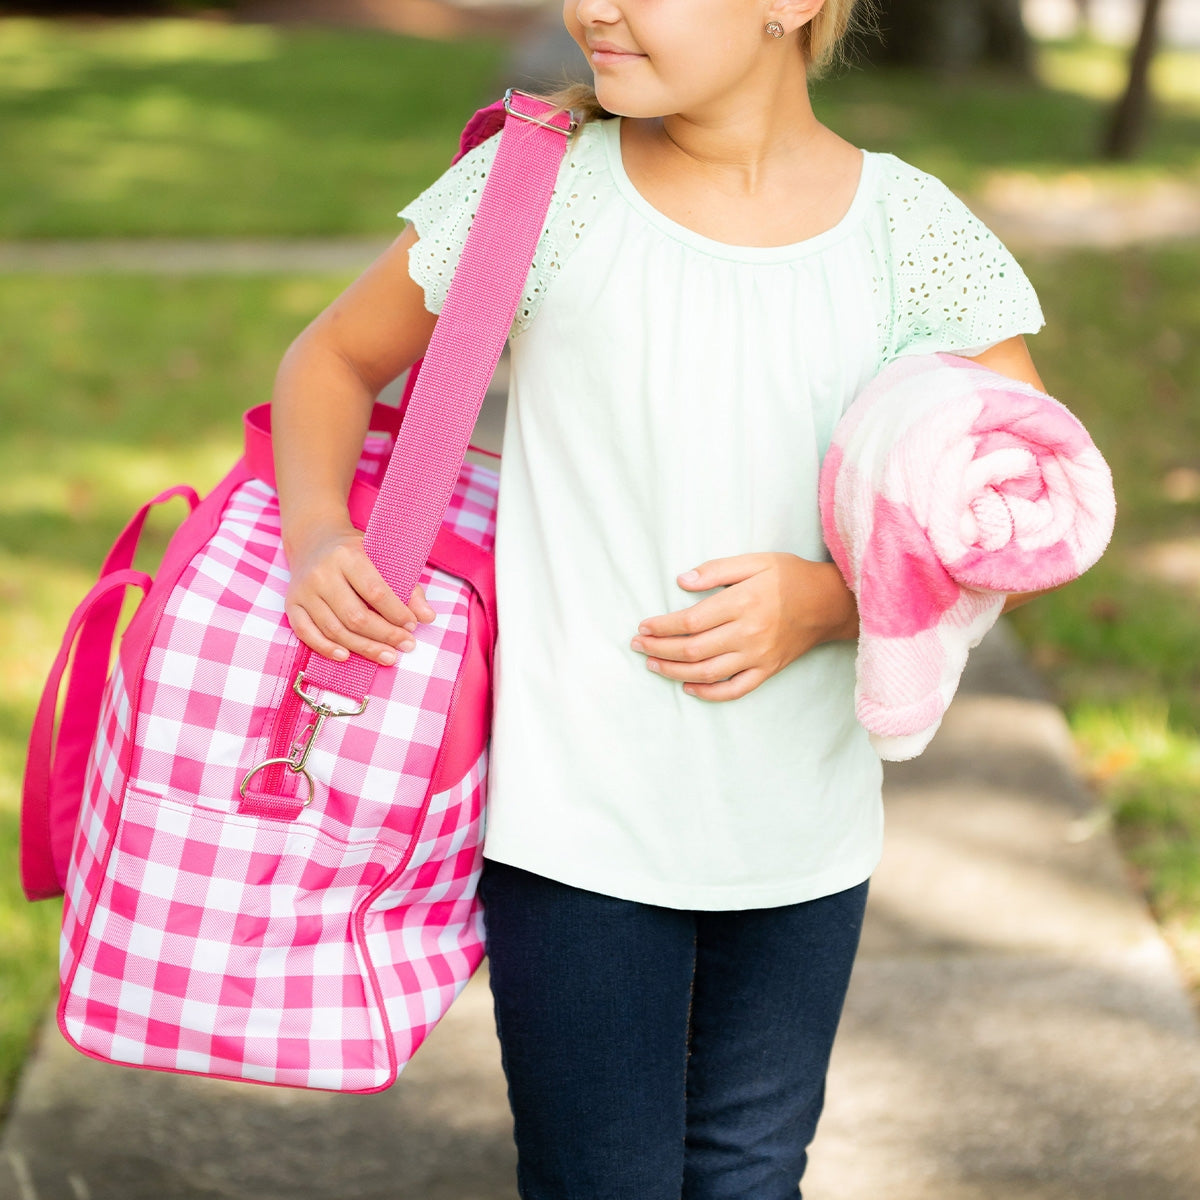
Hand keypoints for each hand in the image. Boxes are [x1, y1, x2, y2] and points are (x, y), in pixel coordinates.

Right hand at [284, 521, 435, 664]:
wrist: (313, 539)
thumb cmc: (354, 551)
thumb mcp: (382, 556)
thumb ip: (408, 586)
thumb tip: (428, 617)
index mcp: (348, 555)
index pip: (375, 592)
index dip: (396, 613)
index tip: (413, 626)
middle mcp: (322, 573)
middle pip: (355, 616)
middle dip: (384, 635)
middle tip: (406, 646)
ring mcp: (304, 590)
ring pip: (334, 629)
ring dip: (363, 648)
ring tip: (387, 656)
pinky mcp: (291, 604)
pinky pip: (306, 633)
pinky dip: (326, 648)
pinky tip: (347, 657)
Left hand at [630, 553, 857, 701]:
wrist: (829, 603)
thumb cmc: (790, 577)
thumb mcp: (756, 561)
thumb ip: (717, 570)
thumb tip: (681, 581)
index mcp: (742, 603)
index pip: (690, 622)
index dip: (662, 626)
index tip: (643, 626)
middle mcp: (748, 633)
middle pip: (693, 649)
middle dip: (659, 649)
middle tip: (638, 645)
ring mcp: (758, 656)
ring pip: (707, 672)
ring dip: (674, 671)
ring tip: (652, 664)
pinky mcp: (767, 670)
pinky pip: (734, 690)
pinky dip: (708, 693)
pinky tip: (687, 687)